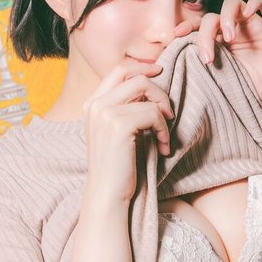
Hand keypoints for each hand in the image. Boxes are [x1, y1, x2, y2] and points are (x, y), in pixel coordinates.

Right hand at [82, 60, 173, 202]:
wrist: (108, 194)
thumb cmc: (118, 166)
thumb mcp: (118, 131)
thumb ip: (127, 107)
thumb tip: (151, 85)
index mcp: (92, 103)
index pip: (119, 70)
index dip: (143, 67)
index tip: (160, 71)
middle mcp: (95, 104)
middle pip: (136, 77)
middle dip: (159, 92)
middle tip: (169, 114)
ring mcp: (105, 113)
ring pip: (147, 94)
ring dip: (164, 115)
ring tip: (164, 137)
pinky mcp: (119, 125)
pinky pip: (153, 114)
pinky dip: (164, 130)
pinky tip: (163, 148)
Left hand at [174, 0, 261, 112]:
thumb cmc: (253, 93)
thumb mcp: (222, 81)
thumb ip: (206, 68)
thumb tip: (176, 66)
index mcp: (221, 43)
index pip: (200, 26)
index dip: (188, 26)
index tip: (177, 35)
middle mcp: (236, 31)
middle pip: (213, 17)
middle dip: (205, 34)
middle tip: (207, 57)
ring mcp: (254, 26)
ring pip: (234, 4)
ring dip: (226, 17)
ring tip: (229, 38)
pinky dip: (254, 3)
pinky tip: (248, 14)